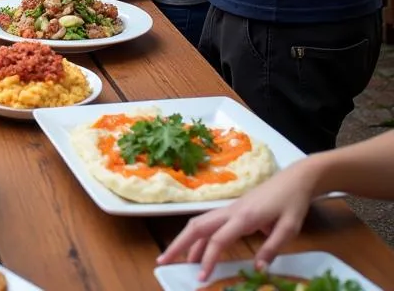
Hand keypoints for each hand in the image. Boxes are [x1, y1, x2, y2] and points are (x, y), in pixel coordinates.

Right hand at [158, 162, 317, 278]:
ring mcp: (229, 209)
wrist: (294, 180)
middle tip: (163, 261)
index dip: (207, 259)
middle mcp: (231, 211)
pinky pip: (210, 224)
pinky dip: (198, 237)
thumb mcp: (289, 229)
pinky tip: (197, 250)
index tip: (202, 277)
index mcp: (243, 217)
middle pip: (197, 226)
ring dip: (185, 240)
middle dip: (179, 243)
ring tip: (176, 259)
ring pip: (200, 223)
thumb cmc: (292, 203)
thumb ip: (272, 249)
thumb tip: (257, 270)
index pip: (218, 239)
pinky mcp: (232, 210)